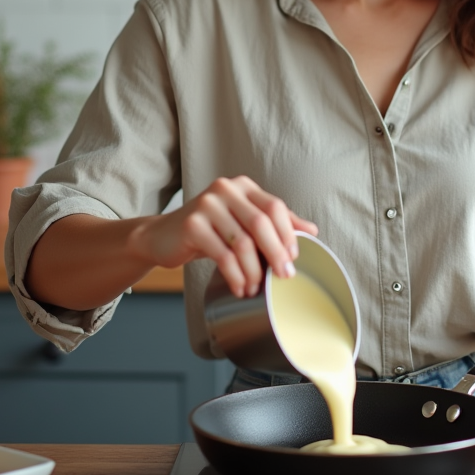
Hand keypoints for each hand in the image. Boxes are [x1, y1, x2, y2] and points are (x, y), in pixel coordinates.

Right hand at [126, 176, 317, 297]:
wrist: (163, 236)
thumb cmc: (209, 230)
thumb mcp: (243, 222)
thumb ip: (274, 223)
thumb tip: (312, 230)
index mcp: (243, 186)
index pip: (275, 207)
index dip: (289, 234)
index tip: (294, 258)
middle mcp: (225, 189)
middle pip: (261, 223)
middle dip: (276, 253)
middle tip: (283, 277)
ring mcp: (207, 205)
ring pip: (242, 242)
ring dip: (254, 271)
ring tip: (256, 287)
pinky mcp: (192, 224)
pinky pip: (222, 255)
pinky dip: (235, 275)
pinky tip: (240, 287)